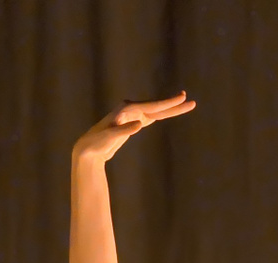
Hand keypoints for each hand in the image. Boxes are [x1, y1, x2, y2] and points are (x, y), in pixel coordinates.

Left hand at [71, 93, 196, 165]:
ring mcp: (132, 116)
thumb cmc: (97, 143)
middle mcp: (130, 109)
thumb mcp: (109, 137)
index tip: (181, 98)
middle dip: (172, 104)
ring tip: (184, 103)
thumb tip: (140, 124)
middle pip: (156, 107)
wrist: (88, 149)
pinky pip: (150, 117)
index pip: (151, 106)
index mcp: (127, 110)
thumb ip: (123, 130)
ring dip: (169, 109)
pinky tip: (166, 113)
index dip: (167, 104)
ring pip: (155, 112)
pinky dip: (160, 115)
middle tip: (189, 100)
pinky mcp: (132, 123)